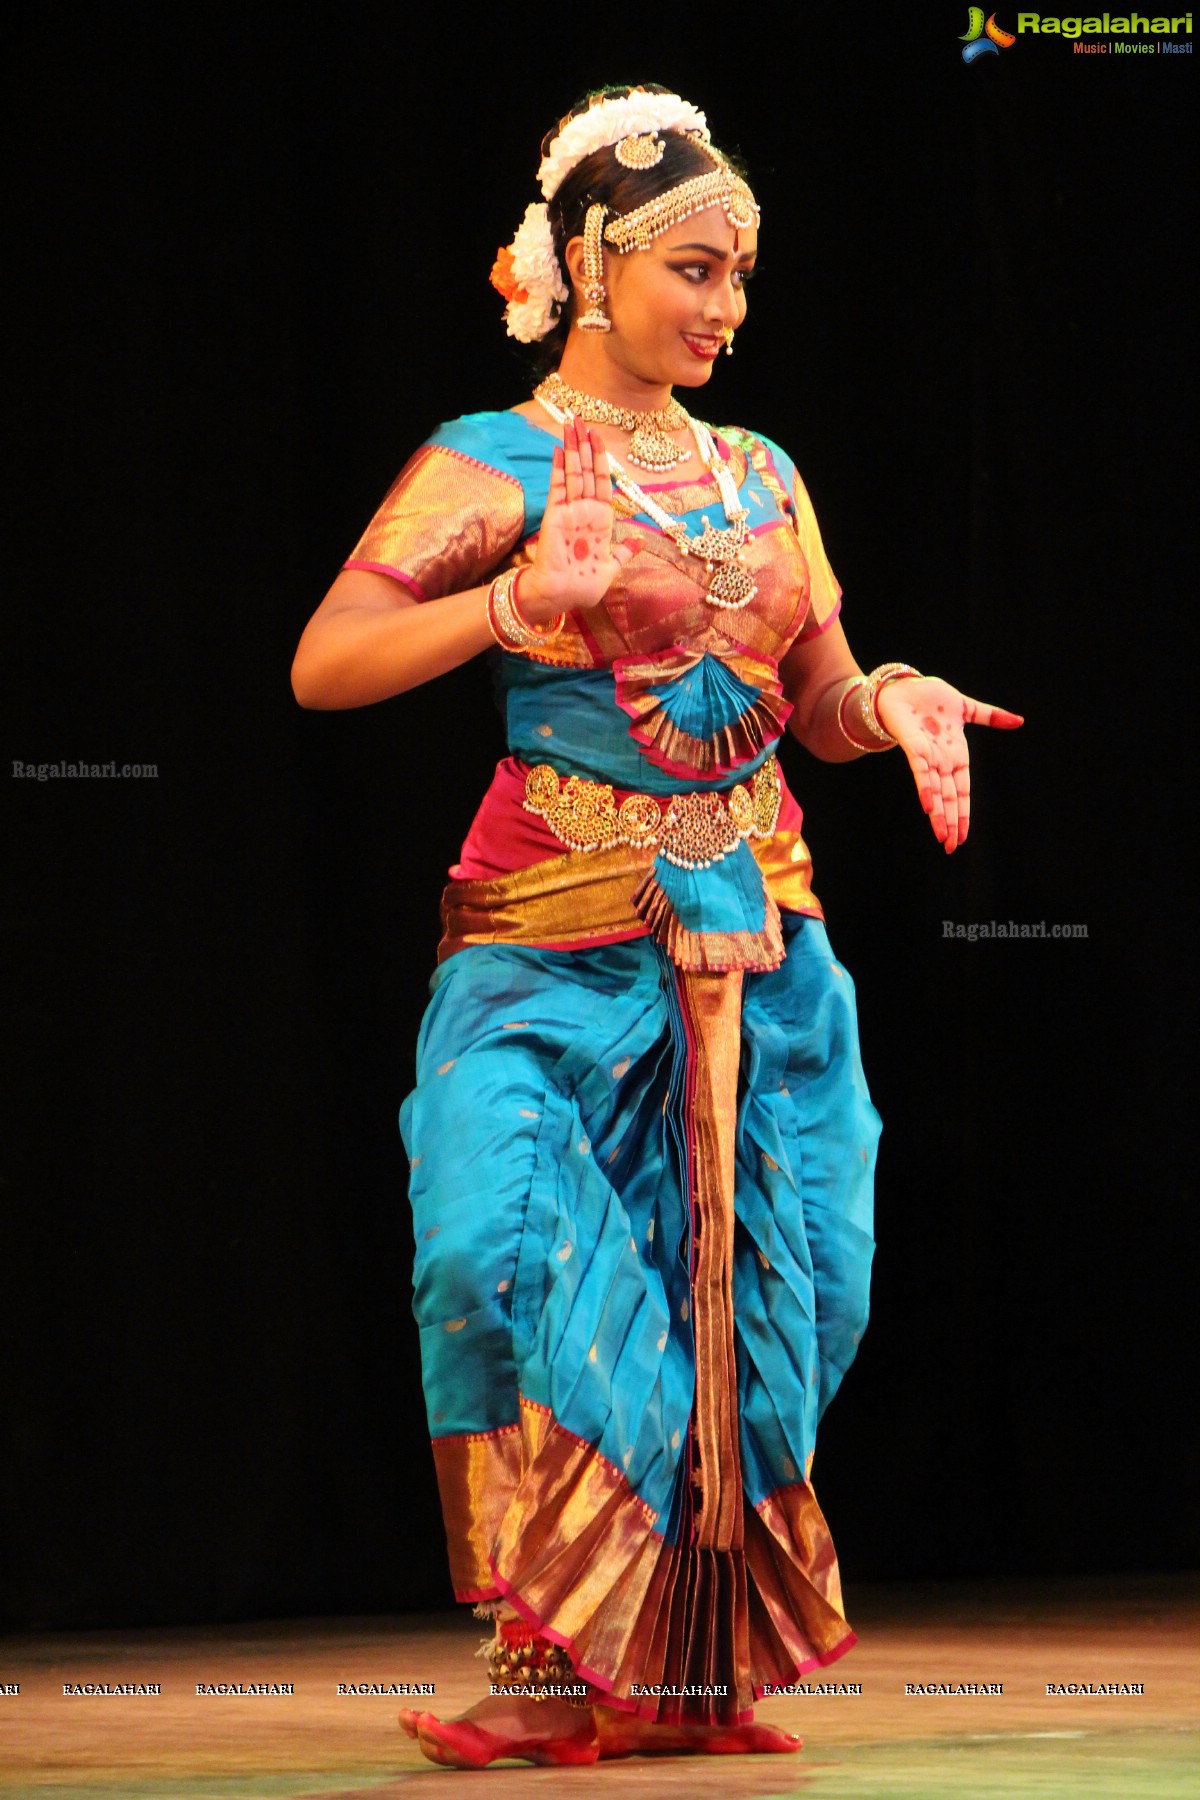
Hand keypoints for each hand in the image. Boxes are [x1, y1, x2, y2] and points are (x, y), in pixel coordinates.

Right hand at [520, 422, 638, 619]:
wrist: (563, 595)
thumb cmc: (585, 586)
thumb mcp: (612, 567)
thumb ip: (624, 552)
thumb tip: (640, 541)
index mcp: (600, 520)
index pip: (602, 482)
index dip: (601, 459)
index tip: (598, 437)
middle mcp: (585, 511)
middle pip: (586, 471)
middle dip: (584, 444)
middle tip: (580, 418)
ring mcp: (569, 511)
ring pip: (573, 473)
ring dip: (572, 448)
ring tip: (570, 423)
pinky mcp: (555, 515)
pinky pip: (558, 487)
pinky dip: (559, 468)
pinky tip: (560, 448)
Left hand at [875, 676, 1022, 852]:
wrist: (905, 686)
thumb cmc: (931, 698)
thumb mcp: (966, 708)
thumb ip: (991, 716)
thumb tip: (1019, 721)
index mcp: (955, 756)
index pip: (962, 791)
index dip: (963, 813)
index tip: (963, 836)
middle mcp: (941, 761)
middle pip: (948, 799)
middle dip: (950, 823)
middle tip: (950, 847)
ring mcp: (927, 755)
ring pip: (934, 791)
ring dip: (938, 814)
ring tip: (940, 836)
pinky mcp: (913, 746)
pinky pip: (920, 770)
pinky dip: (924, 787)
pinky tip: (927, 806)